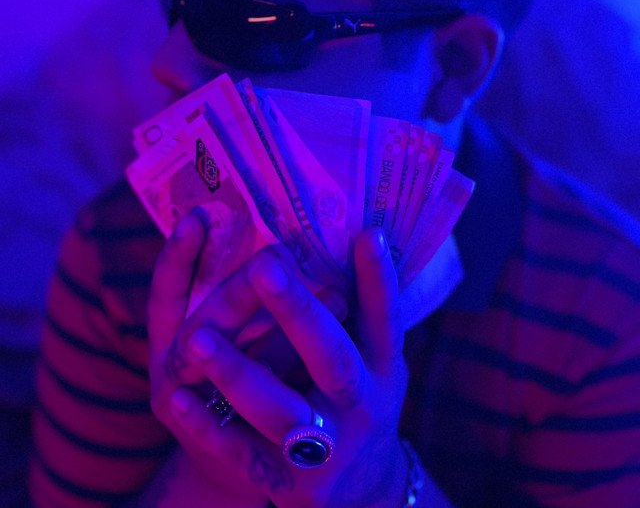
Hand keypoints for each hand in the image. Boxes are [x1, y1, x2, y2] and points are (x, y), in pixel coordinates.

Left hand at [163, 224, 408, 507]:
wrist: (363, 489)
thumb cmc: (363, 400)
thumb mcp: (378, 361)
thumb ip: (364, 316)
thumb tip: (352, 241)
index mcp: (384, 369)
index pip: (385, 320)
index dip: (379, 279)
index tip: (367, 234)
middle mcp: (360, 406)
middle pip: (332, 361)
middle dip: (298, 313)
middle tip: (265, 267)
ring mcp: (324, 448)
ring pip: (279, 409)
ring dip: (239, 373)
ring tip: (200, 338)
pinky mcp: (286, 479)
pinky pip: (241, 451)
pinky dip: (210, 427)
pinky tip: (180, 399)